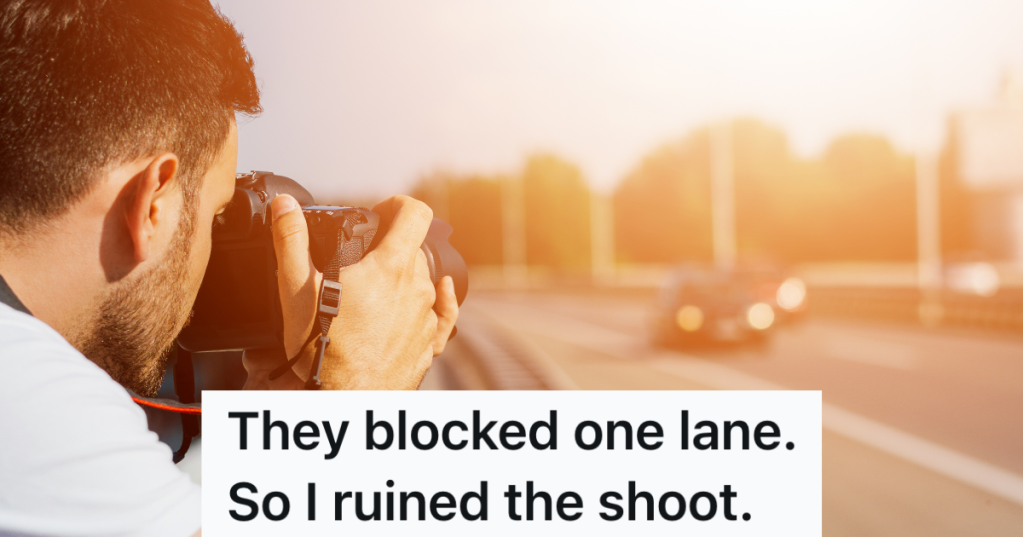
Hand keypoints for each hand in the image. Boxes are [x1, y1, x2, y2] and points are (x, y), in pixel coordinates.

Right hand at [242, 194, 457, 389]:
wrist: (348, 399)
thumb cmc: (323, 349)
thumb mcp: (298, 290)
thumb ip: (291, 241)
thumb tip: (285, 206)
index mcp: (391, 267)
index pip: (416, 214)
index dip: (397, 204)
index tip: (379, 212)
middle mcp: (418, 288)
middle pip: (414, 249)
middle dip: (391, 246)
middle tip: (363, 258)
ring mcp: (428, 317)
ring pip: (424, 282)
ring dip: (404, 278)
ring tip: (374, 291)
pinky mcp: (431, 344)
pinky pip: (444, 314)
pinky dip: (440, 300)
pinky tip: (442, 292)